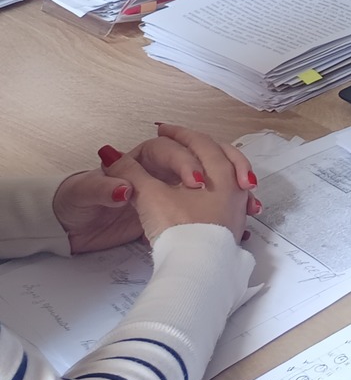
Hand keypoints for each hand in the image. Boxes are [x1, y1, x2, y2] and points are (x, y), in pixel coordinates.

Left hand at [54, 126, 259, 252]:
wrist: (70, 228)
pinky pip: (214, 199)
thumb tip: (124, 190)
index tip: (195, 182)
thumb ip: (105, 188)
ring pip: (217, 174)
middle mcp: (162, 167)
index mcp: (142, 158)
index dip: (187, 162)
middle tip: (241, 184)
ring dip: (237, 183)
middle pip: (205, 155)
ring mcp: (173, 186)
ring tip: (251, 198)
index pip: (172, 150)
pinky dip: (233, 204)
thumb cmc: (79, 204)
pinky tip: (247, 214)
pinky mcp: (178, 206)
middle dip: (227, 166)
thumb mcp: (87, 193)